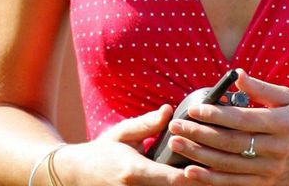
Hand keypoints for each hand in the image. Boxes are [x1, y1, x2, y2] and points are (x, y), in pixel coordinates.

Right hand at [51, 105, 197, 184]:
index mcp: (134, 172)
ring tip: (202, 176)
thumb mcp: (122, 134)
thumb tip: (169, 111)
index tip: (210, 165)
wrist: (77, 175)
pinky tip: (180, 182)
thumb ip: (147, 125)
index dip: (196, 175)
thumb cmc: (102, 152)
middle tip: (211, 171)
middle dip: (197, 182)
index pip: (175, 179)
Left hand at [164, 70, 288, 184]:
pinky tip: (193, 173)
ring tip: (176, 146)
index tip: (194, 110)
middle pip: (231, 143)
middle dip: (199, 135)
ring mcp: (275, 171)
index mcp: (283, 124)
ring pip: (230, 166)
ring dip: (200, 157)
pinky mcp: (272, 184)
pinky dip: (214, 180)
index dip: (216, 115)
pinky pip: (238, 184)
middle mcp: (278, 150)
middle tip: (174, 127)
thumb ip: (261, 88)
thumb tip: (236, 74)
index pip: (243, 120)